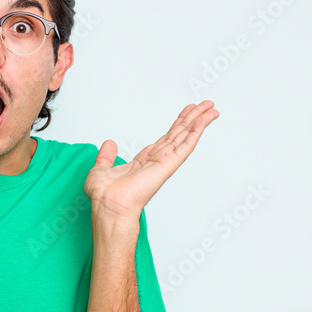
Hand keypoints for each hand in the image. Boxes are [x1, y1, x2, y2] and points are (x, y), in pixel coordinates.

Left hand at [85, 100, 219, 223]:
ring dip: (199, 121)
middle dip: (193, 118)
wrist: (109, 206)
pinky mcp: (168, 165)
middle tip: (206, 105)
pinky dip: (195, 132)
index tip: (187, 113)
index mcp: (144, 161)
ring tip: (211, 108)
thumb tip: (108, 144)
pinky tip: (203, 121)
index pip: (165, 139)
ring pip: (185, 136)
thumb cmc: (105, 197)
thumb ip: (106, 156)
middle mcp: (157, 161)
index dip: (177, 125)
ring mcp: (164, 162)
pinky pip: (185, 145)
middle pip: (179, 134)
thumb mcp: (101, 170)